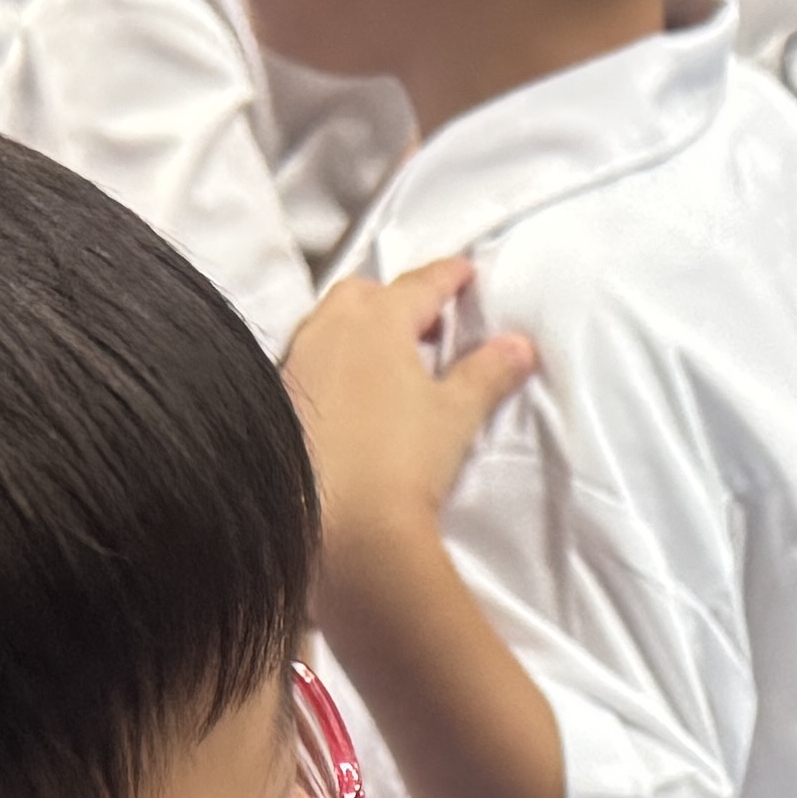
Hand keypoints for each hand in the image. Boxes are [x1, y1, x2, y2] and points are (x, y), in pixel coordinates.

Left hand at [284, 255, 536, 540]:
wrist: (335, 525)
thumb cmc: (398, 462)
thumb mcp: (455, 415)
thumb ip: (487, 374)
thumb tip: (518, 346)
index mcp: (379, 320)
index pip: (420, 284)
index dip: (448, 276)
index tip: (464, 272)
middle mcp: (330, 330)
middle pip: (365, 294)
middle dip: (397, 299)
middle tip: (429, 323)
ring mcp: (298, 362)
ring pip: (330, 324)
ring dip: (362, 330)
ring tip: (391, 360)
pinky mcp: (279, 398)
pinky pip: (310, 361)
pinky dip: (335, 364)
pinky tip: (352, 396)